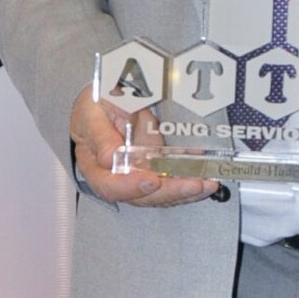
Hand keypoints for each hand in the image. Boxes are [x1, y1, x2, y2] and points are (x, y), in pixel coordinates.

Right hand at [70, 88, 219, 205]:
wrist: (106, 102)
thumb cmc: (94, 107)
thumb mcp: (91, 112)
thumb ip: (100, 134)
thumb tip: (109, 158)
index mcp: (94, 165)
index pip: (109, 186)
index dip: (130, 187)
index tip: (150, 181)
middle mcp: (117, 177)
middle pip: (141, 196)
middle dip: (170, 192)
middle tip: (193, 184)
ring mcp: (137, 175)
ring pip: (161, 193)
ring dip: (185, 191)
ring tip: (207, 184)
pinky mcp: (154, 169)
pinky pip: (172, 180)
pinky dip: (190, 179)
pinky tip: (206, 175)